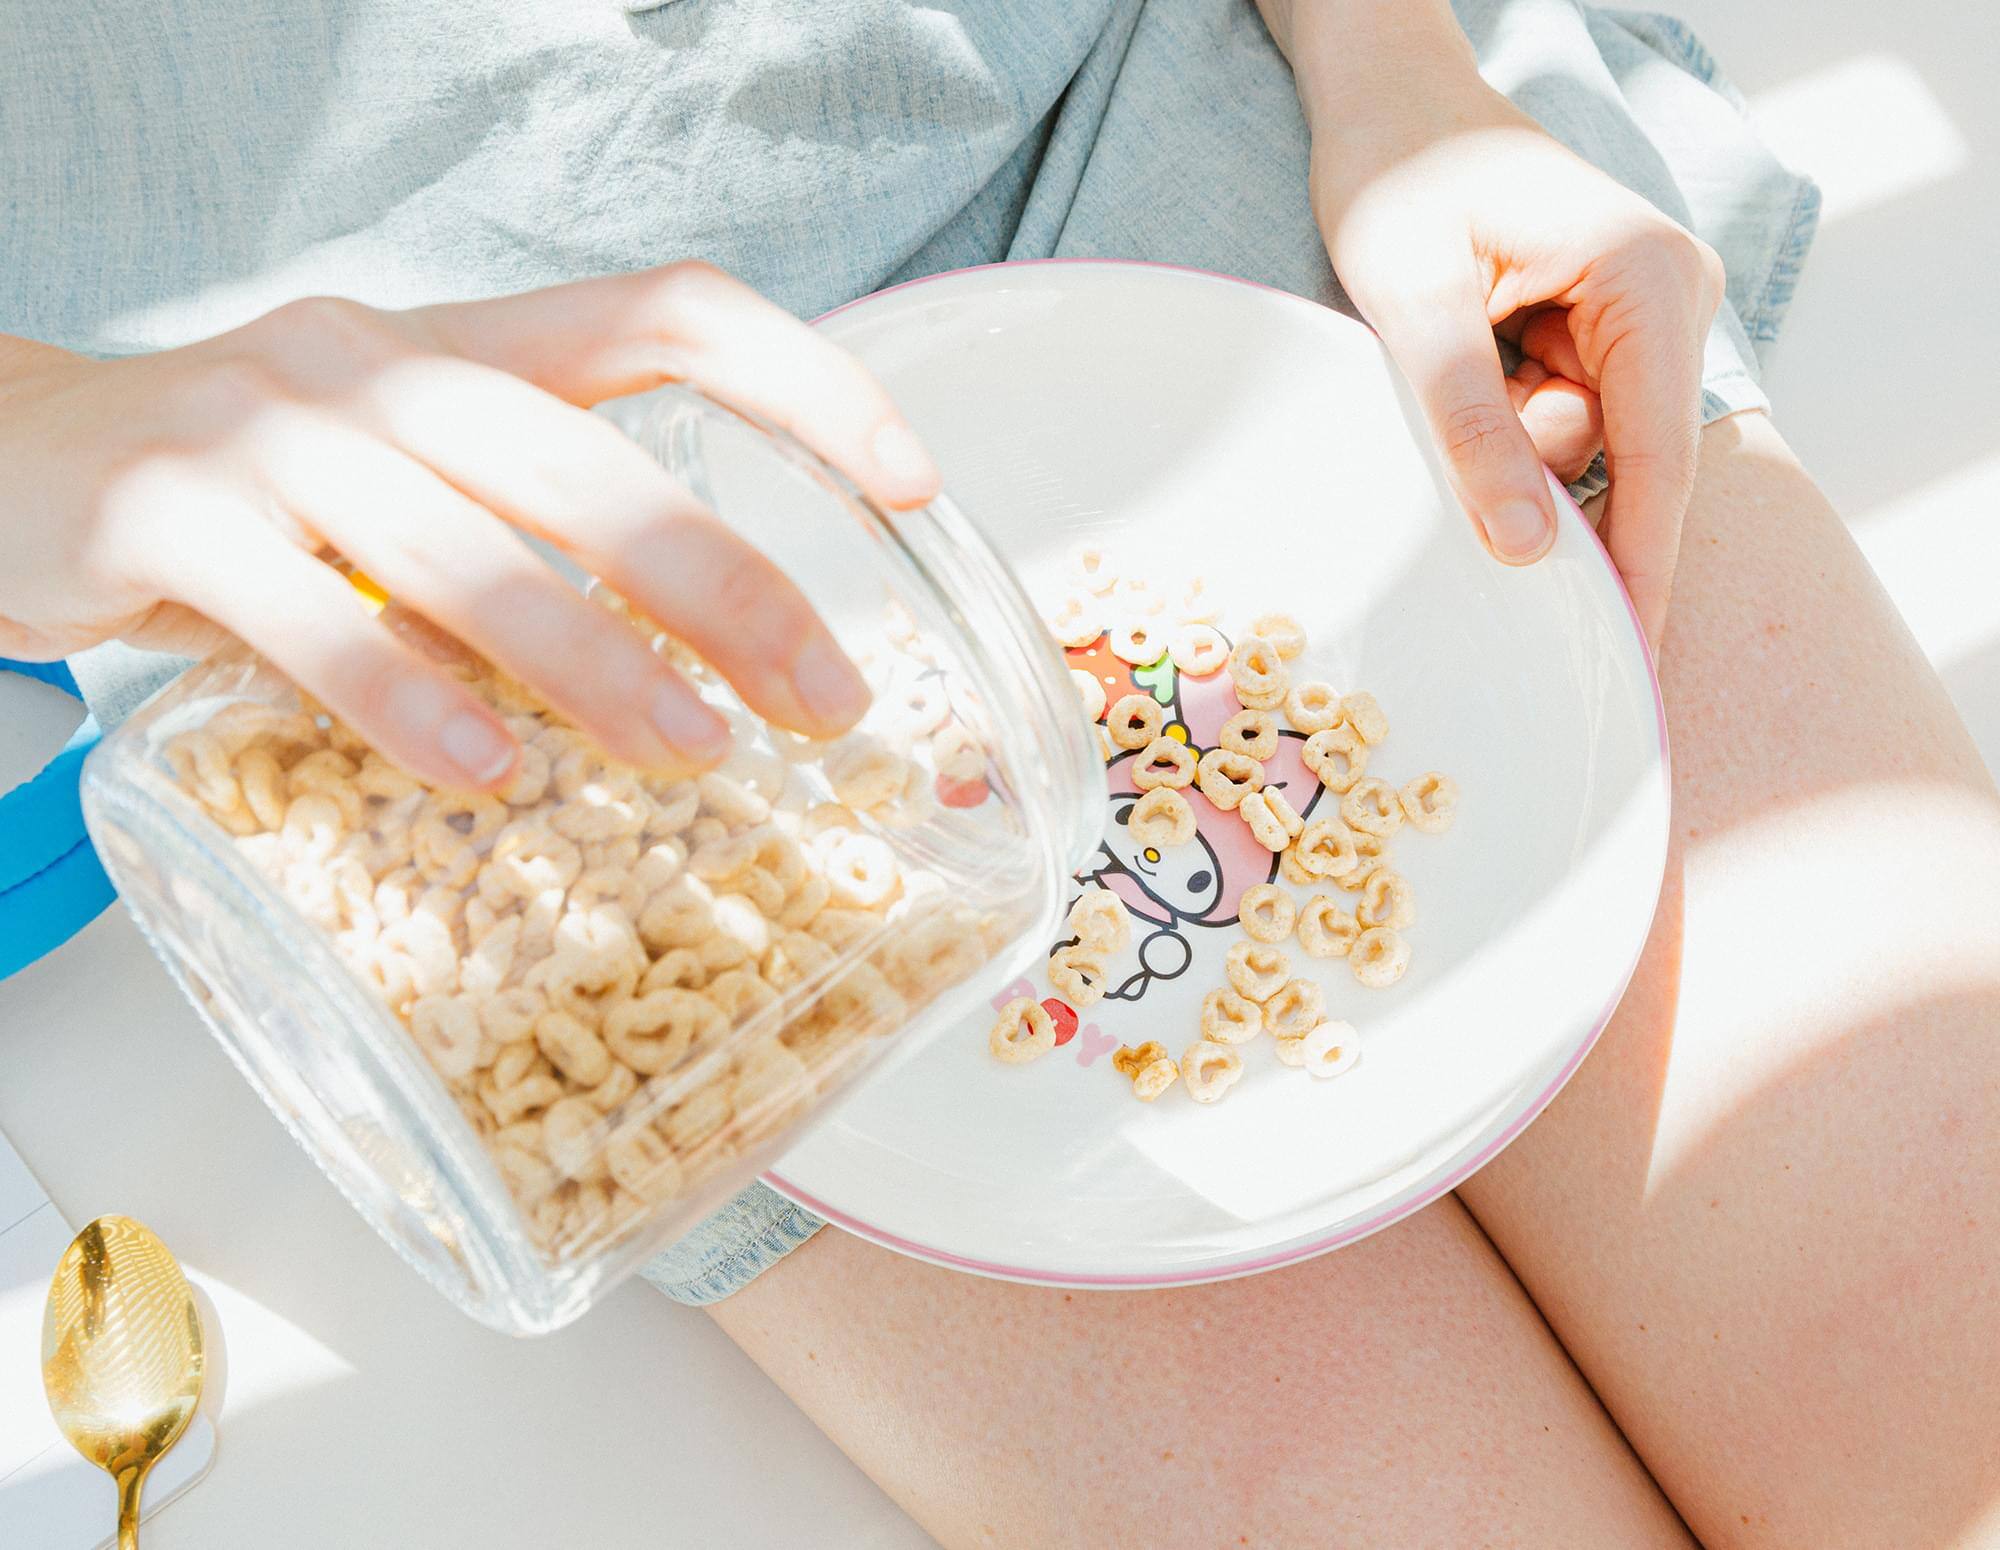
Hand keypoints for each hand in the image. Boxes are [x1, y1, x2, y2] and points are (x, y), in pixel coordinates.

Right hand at [0, 264, 941, 786]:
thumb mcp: (408, 476)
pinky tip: (482, 772)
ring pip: (465, 547)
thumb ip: (532, 536)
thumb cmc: (256, 492)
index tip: (911, 482)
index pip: (670, 314)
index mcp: (466, 350)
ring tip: (691, 754)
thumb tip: (706, 669)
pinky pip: (311, 614)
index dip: (809, 382)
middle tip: (822, 701)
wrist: (13, 460)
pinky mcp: (167, 514)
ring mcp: (268, 431)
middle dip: (727, 588)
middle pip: (591, 460)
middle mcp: (381, 367)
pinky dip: (405, 696)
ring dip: (593, 660)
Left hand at [1310, 77, 1724, 645]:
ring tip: (1434, 362)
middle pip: (1621, 461)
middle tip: (1445, 436)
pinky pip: (1556, 422)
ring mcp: (1637, 321)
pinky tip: (1455, 373)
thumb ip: (1468, 423)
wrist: (1386, 104)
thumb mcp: (1413, 302)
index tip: (1631, 662)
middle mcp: (1667, 301)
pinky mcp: (1598, 336)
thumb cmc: (1395, 177)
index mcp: (1648, 281)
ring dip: (1497, 444)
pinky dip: (1497, 428)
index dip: (1640, 567)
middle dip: (1533, 484)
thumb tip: (1525, 551)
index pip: (1656, 458)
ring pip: (1579, 449)